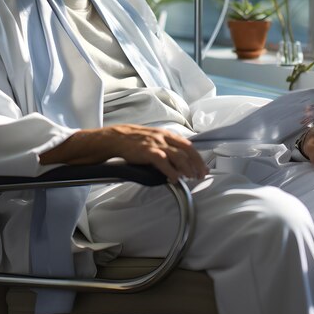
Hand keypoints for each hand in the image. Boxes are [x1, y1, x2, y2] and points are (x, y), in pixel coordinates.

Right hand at [40, 124, 208, 182]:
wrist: (110, 138)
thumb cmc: (128, 140)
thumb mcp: (148, 139)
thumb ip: (161, 145)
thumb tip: (173, 158)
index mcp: (163, 133)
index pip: (186, 144)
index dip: (196, 156)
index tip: (202, 166)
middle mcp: (162, 136)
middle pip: (186, 150)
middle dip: (196, 163)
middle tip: (201, 175)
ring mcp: (155, 143)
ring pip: (178, 156)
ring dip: (187, 169)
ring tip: (191, 178)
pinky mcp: (147, 152)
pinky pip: (163, 162)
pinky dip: (171, 172)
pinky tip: (174, 179)